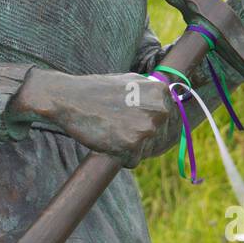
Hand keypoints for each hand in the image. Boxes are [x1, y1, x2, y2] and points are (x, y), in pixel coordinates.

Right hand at [17, 69, 177, 166]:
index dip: (154, 128)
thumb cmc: (98, 90)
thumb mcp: (132, 81)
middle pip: (160, 138)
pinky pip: (132, 161)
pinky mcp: (133, 145)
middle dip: (142, 138)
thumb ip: (153, 93)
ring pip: (146, 150)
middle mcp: (160, 110)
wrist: (70, 99)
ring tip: (111, 130)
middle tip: (118, 126)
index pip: (172, 122)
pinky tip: (107, 139)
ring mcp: (148, 127)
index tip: (136, 125)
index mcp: (162, 92)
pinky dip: (120, 156)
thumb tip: (173, 101)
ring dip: (130, 147)